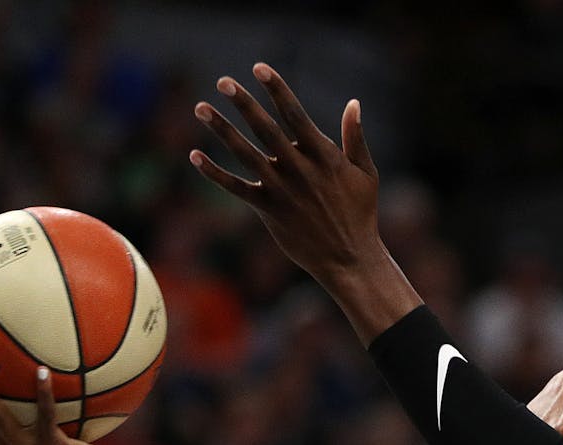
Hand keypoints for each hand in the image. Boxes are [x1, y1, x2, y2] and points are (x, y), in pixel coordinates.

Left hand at [190, 62, 379, 278]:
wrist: (349, 259)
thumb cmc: (360, 213)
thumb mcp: (367, 173)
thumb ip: (356, 138)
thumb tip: (354, 103)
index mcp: (324, 156)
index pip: (296, 115)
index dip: (277, 90)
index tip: (259, 68)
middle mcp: (300, 169)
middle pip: (266, 129)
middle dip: (244, 103)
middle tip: (223, 81)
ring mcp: (282, 190)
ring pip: (245, 154)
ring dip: (222, 129)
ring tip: (201, 107)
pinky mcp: (268, 210)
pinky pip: (236, 188)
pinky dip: (214, 173)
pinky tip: (195, 156)